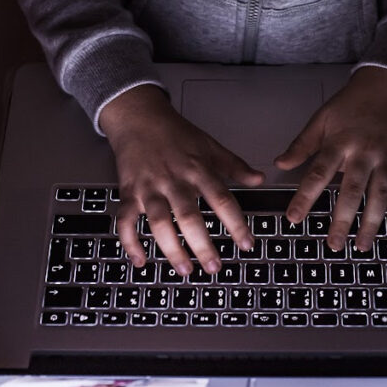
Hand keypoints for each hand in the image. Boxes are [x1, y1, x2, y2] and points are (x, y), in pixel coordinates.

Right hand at [100, 85, 264, 275]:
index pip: (222, 200)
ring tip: (186, 270)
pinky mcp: (130, 192)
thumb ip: (234, 165)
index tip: (247, 244)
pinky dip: (130, 242)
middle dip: (203, 245)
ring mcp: (150, 187)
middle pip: (190, 216)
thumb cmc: (175, 133)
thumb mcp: (210, 146)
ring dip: (172, 249)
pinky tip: (140, 261)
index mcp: (198, 170)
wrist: (139, 116)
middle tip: (215, 267)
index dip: (236, 224)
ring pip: (160, 222)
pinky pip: (126, 220)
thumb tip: (259, 179)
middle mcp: (175, 180)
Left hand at [274, 67, 386, 252]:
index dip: (305, 198)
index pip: (318, 174)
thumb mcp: (322, 119)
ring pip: (380, 195)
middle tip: (333, 244)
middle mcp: (365, 153)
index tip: (294, 218)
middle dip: (342, 220)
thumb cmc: (352, 104)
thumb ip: (302, 145)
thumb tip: (280, 163)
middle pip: (353, 191)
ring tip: (361, 246)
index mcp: (340, 142)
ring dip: (372, 223)